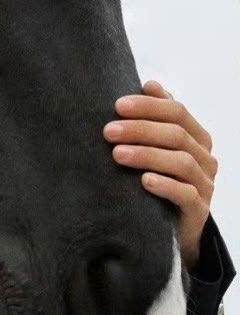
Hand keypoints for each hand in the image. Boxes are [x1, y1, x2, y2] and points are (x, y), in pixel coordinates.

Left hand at [103, 79, 216, 270]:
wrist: (171, 231)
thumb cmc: (158, 182)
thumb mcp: (156, 149)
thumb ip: (156, 119)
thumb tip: (149, 83)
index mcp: (196, 138)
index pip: (178, 112)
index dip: (149, 106)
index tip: (118, 105)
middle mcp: (205, 158)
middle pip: (176, 134)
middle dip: (140, 129)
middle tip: (108, 131)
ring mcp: (205, 184)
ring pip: (181, 162)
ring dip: (147, 155)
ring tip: (117, 155)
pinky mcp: (199, 210)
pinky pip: (186, 194)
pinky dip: (165, 185)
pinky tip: (143, 181)